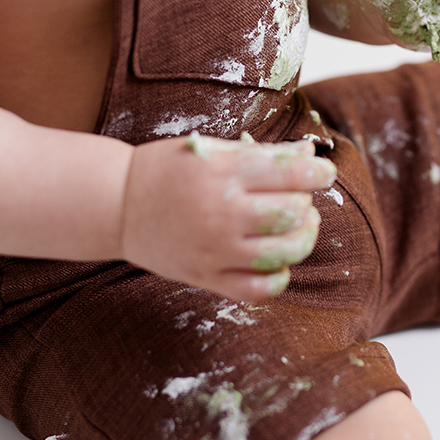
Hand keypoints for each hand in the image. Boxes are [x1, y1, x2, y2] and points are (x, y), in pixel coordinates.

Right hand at [119, 132, 336, 300]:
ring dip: (302, 238)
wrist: (115, 204)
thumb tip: (311, 156)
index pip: (291, 173)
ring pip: (284, 252)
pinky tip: (277, 260)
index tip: (324, 173)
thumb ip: (263, 154)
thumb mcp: (212, 150)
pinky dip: (279, 277)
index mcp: (223, 172)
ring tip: (298, 227)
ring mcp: (214, 249)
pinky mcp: (205, 276)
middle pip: (293, 212)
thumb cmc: (167, 169)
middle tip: (300, 198)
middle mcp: (221, 211)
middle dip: (306, 203)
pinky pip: (259, 289)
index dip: (318, 173)